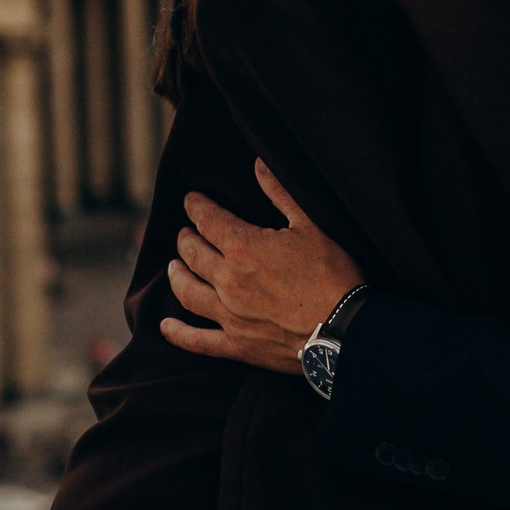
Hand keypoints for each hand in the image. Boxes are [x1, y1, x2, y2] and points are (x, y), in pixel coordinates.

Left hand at [160, 160, 365, 375]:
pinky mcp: (237, 345)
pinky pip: (197, 341)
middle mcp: (227, 280)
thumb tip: (259, 165)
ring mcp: (229, 315)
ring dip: (177, 275)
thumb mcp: (312, 225)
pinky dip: (178, 333)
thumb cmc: (333, 274)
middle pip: (193, 253)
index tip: (191, 200)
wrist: (344, 329)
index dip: (196, 206)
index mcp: (243, 247)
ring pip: (187, 291)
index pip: (208, 219)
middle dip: (186, 239)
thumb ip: (280, 193)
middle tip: (185, 233)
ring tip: (173, 267)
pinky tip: (164, 326)